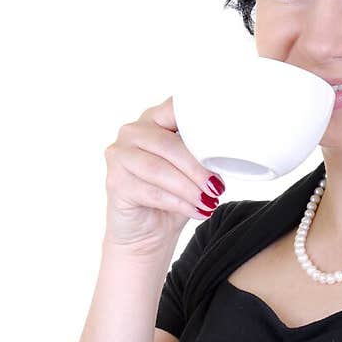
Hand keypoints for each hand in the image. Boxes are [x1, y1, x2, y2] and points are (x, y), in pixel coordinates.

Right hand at [103, 96, 225, 253]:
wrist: (146, 233)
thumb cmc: (172, 197)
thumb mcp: (193, 171)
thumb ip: (202, 154)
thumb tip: (226, 154)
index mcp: (154, 119)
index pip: (176, 107)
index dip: (199, 122)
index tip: (222, 141)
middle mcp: (132, 131)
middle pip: (169, 145)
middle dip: (198, 168)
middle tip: (218, 188)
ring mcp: (119, 155)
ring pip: (160, 169)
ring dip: (189, 188)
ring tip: (209, 202)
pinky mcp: (115, 182)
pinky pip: (152, 192)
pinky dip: (179, 203)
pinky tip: (197, 211)